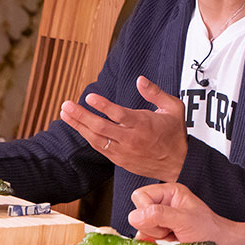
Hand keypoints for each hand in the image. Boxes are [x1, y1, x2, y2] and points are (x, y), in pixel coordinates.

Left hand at [60, 76, 187, 180]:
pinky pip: (99, 148)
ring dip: (79, 126)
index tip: (89, 97)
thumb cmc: (175, 134)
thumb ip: (155, 93)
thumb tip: (140, 80)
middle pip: (101, 127)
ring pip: (96, 139)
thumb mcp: (173, 108)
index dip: (103, 106)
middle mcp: (131, 139)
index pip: (119, 114)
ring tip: (65, 114)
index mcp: (144, 124)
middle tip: (66, 105)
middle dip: (81, 116)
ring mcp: (124, 151)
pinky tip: (79, 128)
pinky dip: (87, 137)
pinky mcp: (120, 160)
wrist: (178, 164)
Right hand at [128, 183, 231, 244]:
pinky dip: (153, 241)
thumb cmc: (209, 230)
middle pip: (138, 211)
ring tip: (173, 234)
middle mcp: (164, 202)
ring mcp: (162, 217)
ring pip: (140, 225)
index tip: (163, 220)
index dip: (146, 210)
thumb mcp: (184, 220)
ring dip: (155, 234)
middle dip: (151, 225)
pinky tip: (168, 241)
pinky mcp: (161, 230)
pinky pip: (145, 235)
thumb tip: (135, 215)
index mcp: (170, 191)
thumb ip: (159, 215)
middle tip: (170, 229)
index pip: (140, 196)